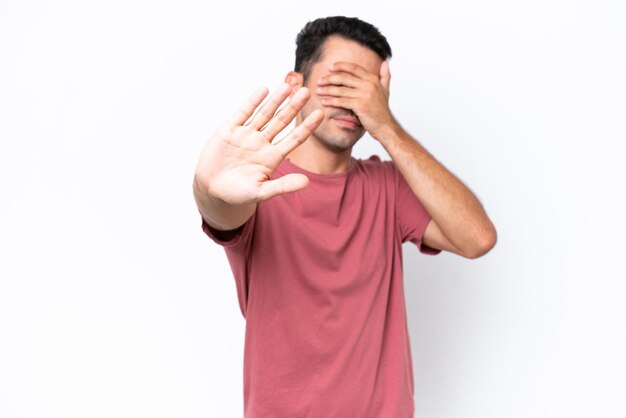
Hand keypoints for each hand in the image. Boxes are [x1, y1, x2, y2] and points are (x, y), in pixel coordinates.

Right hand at [195, 84, 323, 204]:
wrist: (211, 189)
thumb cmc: (237, 194)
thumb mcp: (261, 192)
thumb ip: (283, 186)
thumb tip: (306, 182)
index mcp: (272, 157)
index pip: (294, 138)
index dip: (307, 126)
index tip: (320, 114)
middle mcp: (262, 143)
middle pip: (282, 121)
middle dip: (294, 106)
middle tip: (306, 91)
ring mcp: (247, 134)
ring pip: (264, 113)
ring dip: (276, 100)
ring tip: (288, 85)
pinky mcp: (230, 130)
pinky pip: (243, 112)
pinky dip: (253, 101)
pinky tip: (263, 90)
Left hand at [315, 60, 395, 138]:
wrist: (386, 127)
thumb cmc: (382, 110)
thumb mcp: (386, 90)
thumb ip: (385, 76)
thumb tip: (385, 62)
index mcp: (373, 79)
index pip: (353, 68)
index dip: (340, 66)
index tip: (330, 67)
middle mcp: (369, 85)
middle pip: (344, 78)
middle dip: (329, 79)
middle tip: (320, 81)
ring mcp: (365, 95)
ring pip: (340, 90)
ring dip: (327, 90)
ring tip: (318, 91)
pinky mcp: (359, 105)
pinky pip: (341, 101)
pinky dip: (331, 101)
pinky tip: (324, 102)